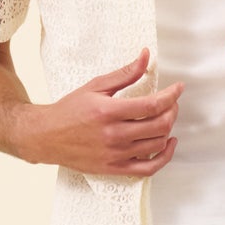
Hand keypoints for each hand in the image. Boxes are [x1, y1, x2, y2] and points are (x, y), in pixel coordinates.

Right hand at [16, 48, 184, 174]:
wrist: (46, 137)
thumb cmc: (70, 110)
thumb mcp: (95, 86)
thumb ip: (125, 74)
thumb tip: (146, 56)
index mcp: (108, 111)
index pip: (152, 105)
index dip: (171, 95)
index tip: (178, 88)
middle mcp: (114, 135)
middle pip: (159, 125)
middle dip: (173, 110)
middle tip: (172, 102)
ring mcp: (115, 154)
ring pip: (156, 144)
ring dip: (168, 129)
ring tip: (166, 118)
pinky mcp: (114, 168)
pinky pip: (148, 168)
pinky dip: (164, 156)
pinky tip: (167, 144)